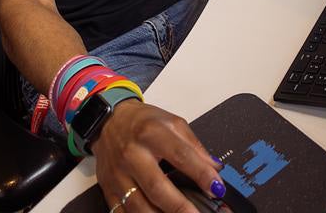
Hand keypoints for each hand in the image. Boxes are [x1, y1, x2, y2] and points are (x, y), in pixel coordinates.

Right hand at [91, 99, 224, 212]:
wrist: (109, 122)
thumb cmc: (142, 122)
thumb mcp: (172, 123)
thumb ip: (194, 146)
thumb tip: (214, 168)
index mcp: (151, 133)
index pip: (180, 155)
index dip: (201, 173)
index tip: (216, 187)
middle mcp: (132, 154)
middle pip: (156, 186)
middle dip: (180, 206)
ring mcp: (118, 174)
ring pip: (138, 205)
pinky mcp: (108, 189)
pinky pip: (122, 212)